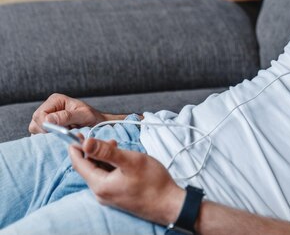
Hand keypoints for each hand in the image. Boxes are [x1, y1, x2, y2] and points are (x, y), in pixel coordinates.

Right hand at [29, 93, 107, 133]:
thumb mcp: (84, 115)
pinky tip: (61, 138)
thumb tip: (49, 119)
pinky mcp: (47, 129)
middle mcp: (49, 108)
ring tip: (65, 134)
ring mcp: (46, 119)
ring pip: (36, 131)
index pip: (40, 114)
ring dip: (48, 136)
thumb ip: (67, 116)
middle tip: (63, 133)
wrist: (98, 125)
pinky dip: (49, 139)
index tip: (57, 131)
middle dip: (47, 131)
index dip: (45, 125)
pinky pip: (40, 137)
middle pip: (35, 123)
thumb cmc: (93, 118)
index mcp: (55, 100)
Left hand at [69, 138, 185, 225]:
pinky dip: (109, 165)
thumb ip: (106, 152)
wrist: (169, 203)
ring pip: (99, 172)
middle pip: (88, 168)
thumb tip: (85, 143)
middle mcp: (101, 193)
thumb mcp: (130, 161)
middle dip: (91, 151)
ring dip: (102, 157)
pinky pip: (107, 178)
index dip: (75, 147)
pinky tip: (120, 159)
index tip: (75, 133)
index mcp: (100, 185)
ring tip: (113, 144)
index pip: (79, 164)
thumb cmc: (152, 182)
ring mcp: (109, 196)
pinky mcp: (118, 195)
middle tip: (97, 136)